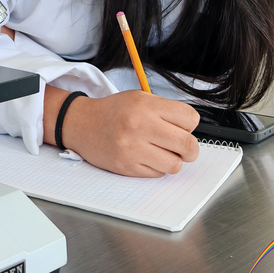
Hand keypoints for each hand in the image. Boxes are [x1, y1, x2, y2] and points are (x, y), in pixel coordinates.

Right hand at [44, 87, 199, 176]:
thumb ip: (165, 110)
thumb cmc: (113, 111)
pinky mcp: (127, 166)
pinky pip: (157, 174)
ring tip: (161, 152)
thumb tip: (191, 128)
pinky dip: (156, 168)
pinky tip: (145, 157)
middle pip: (188, 145)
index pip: (190, 119)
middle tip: (182, 147)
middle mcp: (140, 126)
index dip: (189, 125)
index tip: (181, 127)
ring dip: (173, 160)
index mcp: (146, 105)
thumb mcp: (139, 98)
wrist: (82, 124)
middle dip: (190, 149)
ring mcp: (133, 148)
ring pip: (175, 165)